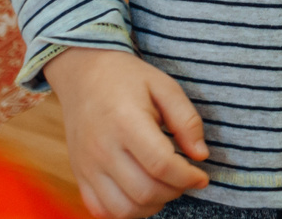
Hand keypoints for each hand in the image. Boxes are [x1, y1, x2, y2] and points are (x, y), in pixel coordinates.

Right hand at [45, 47, 210, 218]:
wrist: (83, 75)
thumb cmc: (127, 79)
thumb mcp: (164, 86)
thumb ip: (186, 120)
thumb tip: (201, 155)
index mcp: (126, 123)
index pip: (161, 165)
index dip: (188, 177)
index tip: (202, 177)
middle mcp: (102, 149)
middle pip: (144, 191)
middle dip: (175, 191)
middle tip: (186, 179)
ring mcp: (87, 166)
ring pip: (123, 209)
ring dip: (152, 206)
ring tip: (166, 188)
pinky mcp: (79, 176)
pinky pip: (101, 210)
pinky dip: (125, 211)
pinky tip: (141, 195)